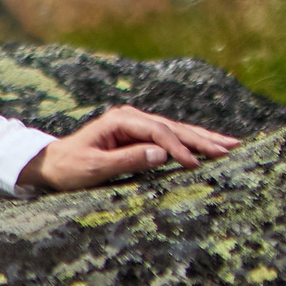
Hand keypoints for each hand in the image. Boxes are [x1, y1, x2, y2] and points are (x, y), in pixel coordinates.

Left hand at [18, 105, 242, 192]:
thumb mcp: (95, 168)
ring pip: (176, 130)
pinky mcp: (139, 135)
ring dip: (204, 139)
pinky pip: (171, 138)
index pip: (158, 132)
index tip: (196, 166)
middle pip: (173, 127)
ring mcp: (136, 125)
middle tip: (232, 149)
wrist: (52, 164)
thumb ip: (128, 160)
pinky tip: (211, 146)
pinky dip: (192, 142)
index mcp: (119, 120)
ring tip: (233, 145)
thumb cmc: (70, 168)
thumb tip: (163, 154)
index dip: (179, 148)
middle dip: (203, 139)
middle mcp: (130, 117)